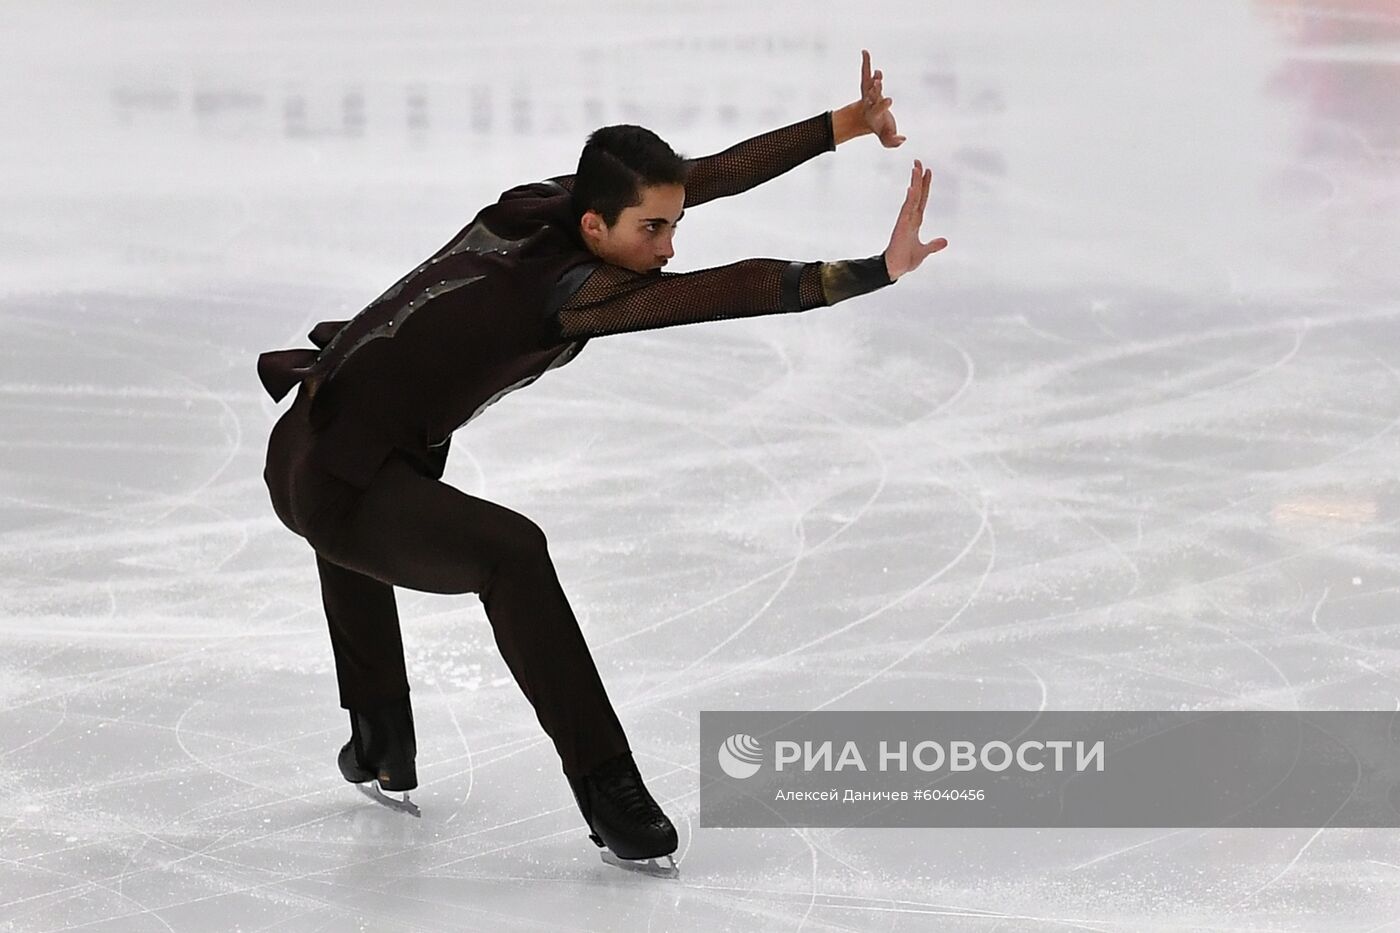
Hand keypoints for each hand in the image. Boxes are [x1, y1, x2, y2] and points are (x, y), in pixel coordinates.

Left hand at [860, 49, 904, 147]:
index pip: (878, 109)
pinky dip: (866, 63)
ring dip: (873, 77)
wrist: (866, 120)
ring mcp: (869, 94)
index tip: (889, 99)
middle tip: (878, 81)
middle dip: (875, 89)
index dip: (883, 105)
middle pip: (872, 96)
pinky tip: (864, 52)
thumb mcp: (886, 139)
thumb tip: (902, 140)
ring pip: (869, 85)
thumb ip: (892, 142)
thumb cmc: (881, 128)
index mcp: (874, 114)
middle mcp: (870, 103)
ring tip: (876, 70)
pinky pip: (866, 73)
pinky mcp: (869, 86)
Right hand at [884, 159, 947, 279]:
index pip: (921, 200)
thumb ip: (933, 245)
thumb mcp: (924, 251)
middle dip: (918, 178)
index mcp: (915, 221)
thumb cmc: (905, 260)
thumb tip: (945, 241)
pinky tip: (913, 189)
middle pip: (916, 194)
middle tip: (918, 162)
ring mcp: (905, 221)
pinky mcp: (901, 227)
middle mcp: (910, 218)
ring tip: (916, 168)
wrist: (894, 269)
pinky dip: (910, 199)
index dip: (925, 186)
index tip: (927, 171)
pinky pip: (907, 210)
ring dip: (914, 183)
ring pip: (912, 198)